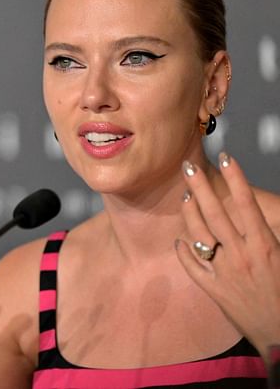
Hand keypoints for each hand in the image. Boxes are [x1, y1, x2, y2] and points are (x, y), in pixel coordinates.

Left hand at [176, 152, 279, 362]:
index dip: (237, 179)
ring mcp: (225, 273)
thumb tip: (261, 216)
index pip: (246, 205)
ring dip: (190, 214)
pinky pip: (194, 267)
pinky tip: (178, 241)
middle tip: (187, 168)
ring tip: (185, 195)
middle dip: (201, 188)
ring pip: (199, 236)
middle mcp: (242, 255)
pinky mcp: (215, 291)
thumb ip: (274, 234)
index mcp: (265, 246)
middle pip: (216, 214)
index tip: (227, 157)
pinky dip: (184, 253)